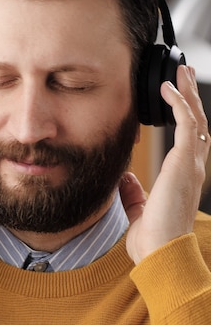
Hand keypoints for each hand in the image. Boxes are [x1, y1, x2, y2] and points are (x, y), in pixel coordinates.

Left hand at [120, 65, 209, 263]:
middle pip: (198, 123)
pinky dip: (179, 103)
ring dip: (188, 93)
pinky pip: (187, 123)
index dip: (186, 117)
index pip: (190, 140)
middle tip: (183, 75)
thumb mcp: (139, 209)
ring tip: (180, 72)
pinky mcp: (185, 161)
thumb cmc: (152, 238)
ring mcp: (191, 163)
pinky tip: (168, 88)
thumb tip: (126, 178)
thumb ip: (134, 192)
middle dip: (191, 98)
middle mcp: (192, 167)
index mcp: (183, 178)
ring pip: (196, 118)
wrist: (160, 253)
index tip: (176, 99)